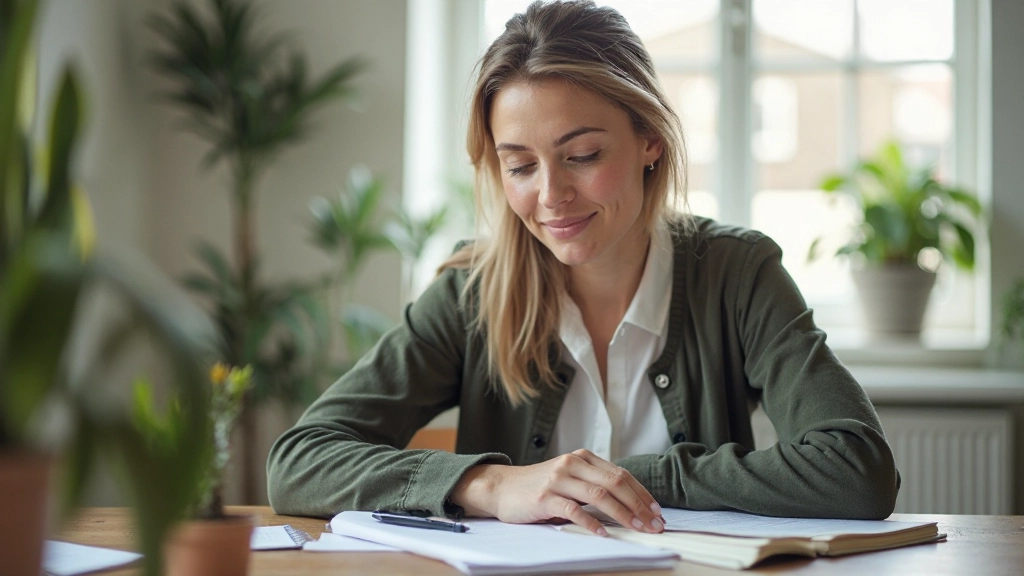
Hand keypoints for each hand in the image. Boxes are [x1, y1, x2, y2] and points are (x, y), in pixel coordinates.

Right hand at [449, 449, 664, 535]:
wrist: (502, 488)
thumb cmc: (539, 486)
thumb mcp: (569, 477)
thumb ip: (593, 482)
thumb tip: (630, 502)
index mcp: (583, 457)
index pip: (621, 474)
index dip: (642, 494)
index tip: (657, 512)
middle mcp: (572, 463)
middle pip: (615, 483)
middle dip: (639, 505)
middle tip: (653, 524)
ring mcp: (558, 479)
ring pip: (599, 495)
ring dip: (623, 514)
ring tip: (637, 529)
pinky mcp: (546, 497)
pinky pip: (574, 510)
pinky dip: (592, 523)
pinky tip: (603, 534)